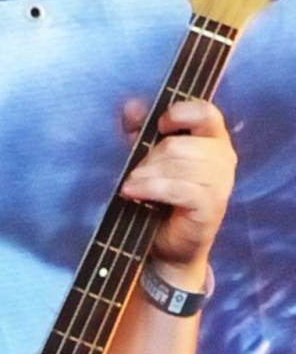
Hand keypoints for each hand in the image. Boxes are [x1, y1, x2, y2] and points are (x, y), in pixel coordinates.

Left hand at [119, 97, 236, 282]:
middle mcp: (223, 157)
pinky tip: (133, 194)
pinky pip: (181, 188)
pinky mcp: (212, 205)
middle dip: (151, 157)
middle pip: (182, 143)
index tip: (159, 126)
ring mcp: (221, 182)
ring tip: (129, 187)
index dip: (180, 114)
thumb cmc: (161, 200)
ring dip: (147, 175)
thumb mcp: (148, 160)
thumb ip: (141, 132)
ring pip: (180, 164)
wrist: (168, 247)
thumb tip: (130, 106)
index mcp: (213, 139)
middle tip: (133, 174)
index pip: (205, 112)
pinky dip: (152, 189)